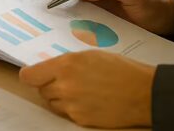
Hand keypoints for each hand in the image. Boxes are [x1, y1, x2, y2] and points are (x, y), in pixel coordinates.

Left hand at [20, 50, 154, 127]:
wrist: (143, 92)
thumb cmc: (121, 69)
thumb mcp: (90, 55)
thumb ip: (66, 62)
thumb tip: (49, 69)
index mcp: (66, 65)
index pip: (29, 76)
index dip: (30, 75)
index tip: (33, 74)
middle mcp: (65, 86)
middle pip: (41, 90)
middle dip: (49, 85)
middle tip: (67, 79)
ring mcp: (72, 105)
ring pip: (52, 103)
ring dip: (60, 97)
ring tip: (80, 89)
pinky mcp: (80, 120)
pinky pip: (67, 113)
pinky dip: (73, 108)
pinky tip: (89, 100)